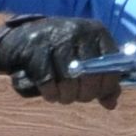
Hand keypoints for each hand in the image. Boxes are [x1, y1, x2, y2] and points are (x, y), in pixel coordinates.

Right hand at [0, 14, 121, 100]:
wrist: (22, 37)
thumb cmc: (60, 52)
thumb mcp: (85, 60)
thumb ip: (102, 81)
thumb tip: (111, 104)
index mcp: (97, 32)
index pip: (112, 63)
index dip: (106, 85)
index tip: (96, 94)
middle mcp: (79, 31)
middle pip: (90, 74)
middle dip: (85, 94)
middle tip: (76, 97)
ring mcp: (56, 37)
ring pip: (69, 79)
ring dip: (67, 96)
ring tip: (63, 97)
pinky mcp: (34, 48)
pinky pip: (47, 80)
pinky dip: (50, 93)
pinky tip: (51, 95)